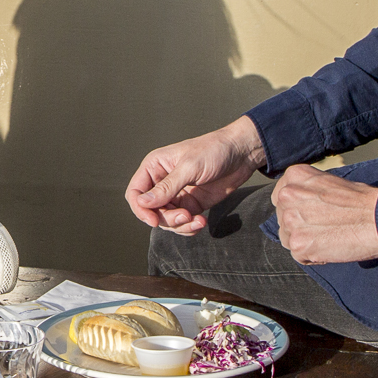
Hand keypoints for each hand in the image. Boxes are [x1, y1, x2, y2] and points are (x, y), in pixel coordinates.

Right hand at [126, 117, 265, 233]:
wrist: (242, 154)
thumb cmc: (214, 150)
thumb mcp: (189, 168)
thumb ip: (166, 187)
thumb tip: (142, 203)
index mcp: (154, 167)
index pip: (135, 193)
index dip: (141, 209)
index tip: (153, 220)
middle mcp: (162, 182)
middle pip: (151, 211)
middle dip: (167, 219)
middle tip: (185, 216)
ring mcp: (176, 195)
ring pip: (166, 220)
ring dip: (180, 225)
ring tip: (197, 220)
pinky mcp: (191, 205)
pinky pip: (182, 223)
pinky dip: (190, 227)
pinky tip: (202, 222)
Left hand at [273, 164, 377, 263]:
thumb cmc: (361, 201)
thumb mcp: (327, 182)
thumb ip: (306, 191)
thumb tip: (297, 205)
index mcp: (293, 176)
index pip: (280, 198)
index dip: (297, 209)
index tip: (314, 213)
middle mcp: (287, 196)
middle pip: (282, 219)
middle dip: (300, 226)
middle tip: (325, 227)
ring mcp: (290, 221)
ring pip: (287, 238)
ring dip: (305, 241)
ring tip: (329, 237)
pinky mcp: (298, 244)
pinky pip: (299, 256)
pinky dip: (314, 256)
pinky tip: (331, 247)